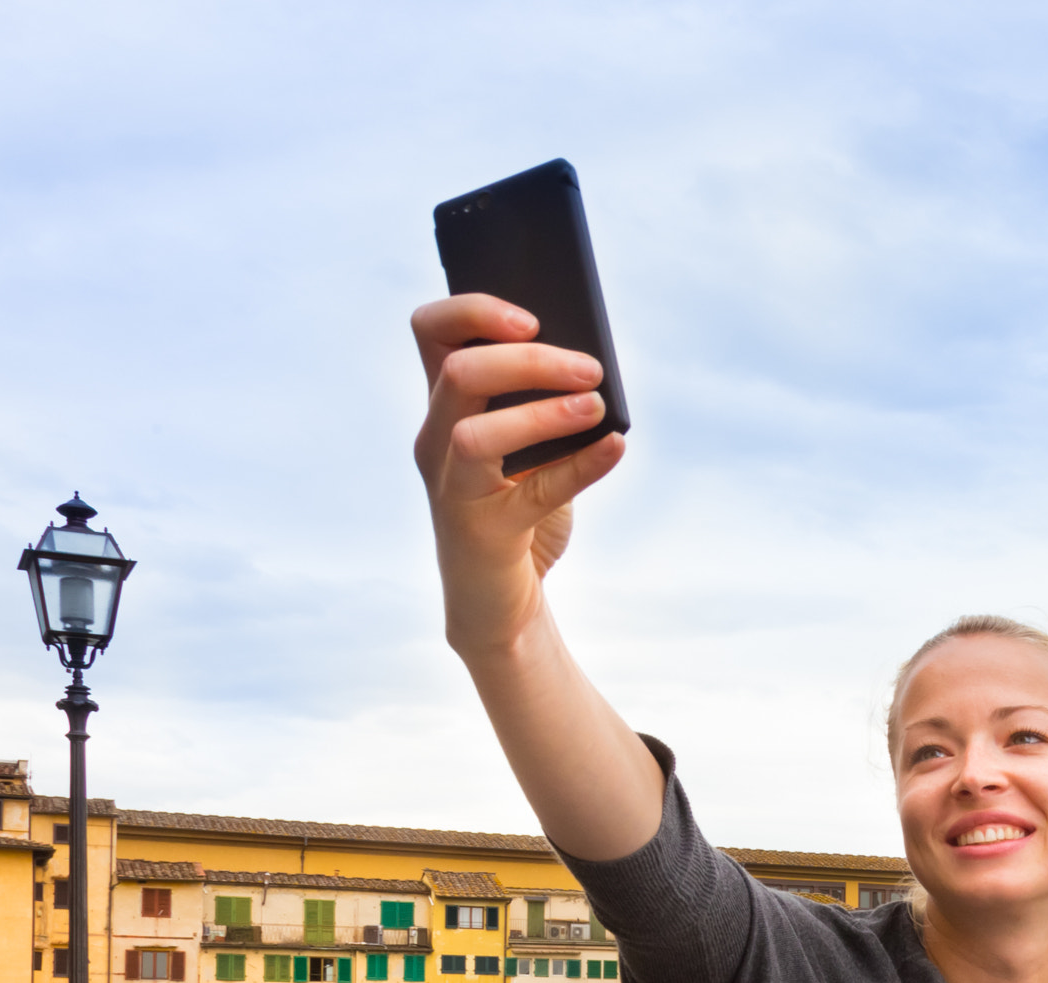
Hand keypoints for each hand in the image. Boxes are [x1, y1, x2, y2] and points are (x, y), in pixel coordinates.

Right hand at [410, 293, 625, 663]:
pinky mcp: (483, 535)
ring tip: (596, 407)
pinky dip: (581, 467)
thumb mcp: (530, 451)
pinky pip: (533, 495)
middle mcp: (436, 442)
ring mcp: (452, 489)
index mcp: (444, 409)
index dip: (473, 311)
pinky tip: (616, 448)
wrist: (504, 606)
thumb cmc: (519, 516)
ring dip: (543, 412)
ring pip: (475, 434)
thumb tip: (595, 369)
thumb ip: (546, 407)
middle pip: (460, 373)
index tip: (530, 317)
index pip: (431, 332)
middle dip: (529, 360)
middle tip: (591, 367)